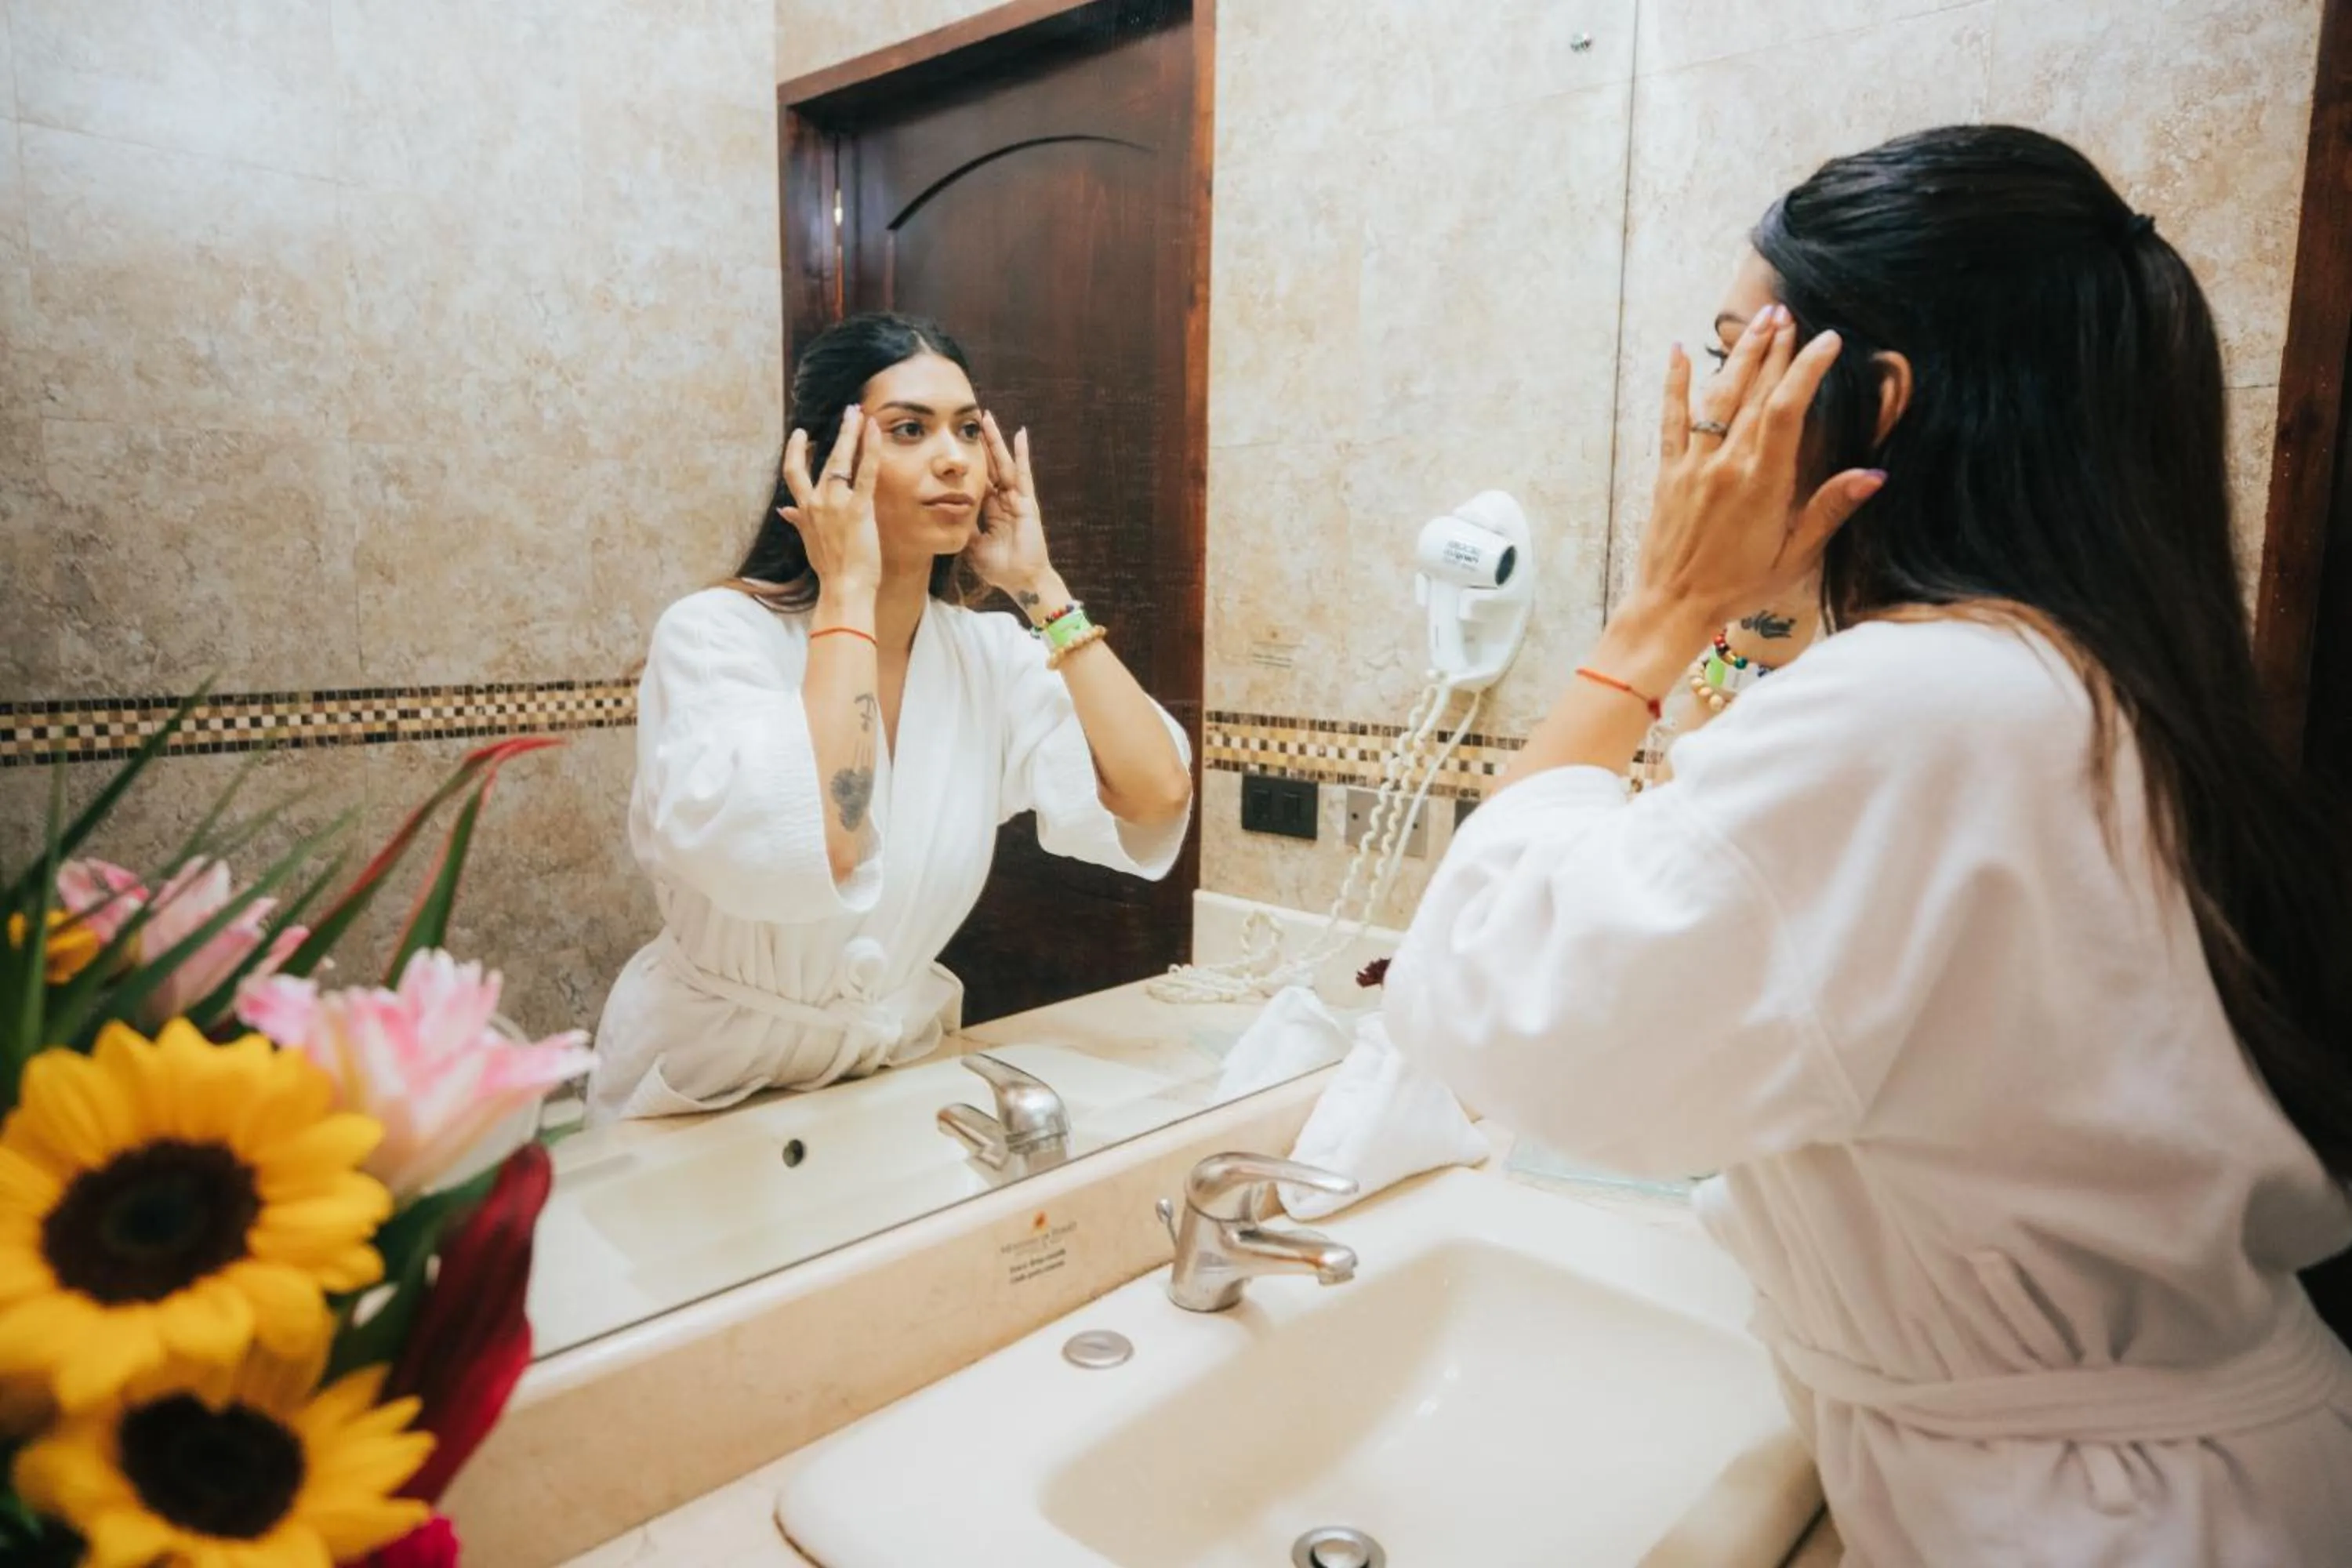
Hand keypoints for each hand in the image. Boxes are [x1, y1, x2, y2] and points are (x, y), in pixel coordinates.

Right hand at [779, 407, 882, 597]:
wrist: (843, 588)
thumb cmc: (830, 569)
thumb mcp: (809, 542)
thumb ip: (798, 521)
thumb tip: (783, 511)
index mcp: (804, 510)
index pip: (793, 473)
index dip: (796, 451)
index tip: (801, 434)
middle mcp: (816, 502)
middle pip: (824, 459)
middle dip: (839, 433)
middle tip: (849, 412)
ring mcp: (835, 503)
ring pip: (842, 459)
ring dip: (852, 434)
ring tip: (861, 414)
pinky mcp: (858, 508)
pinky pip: (865, 472)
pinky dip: (870, 449)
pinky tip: (875, 431)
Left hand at [967, 411, 1055, 605]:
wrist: (1021, 580)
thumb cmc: (1000, 567)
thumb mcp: (973, 545)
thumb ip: (964, 529)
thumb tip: (945, 517)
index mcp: (992, 510)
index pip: (979, 479)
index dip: (969, 462)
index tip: (958, 444)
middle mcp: (1004, 500)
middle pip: (991, 465)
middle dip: (982, 444)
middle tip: (972, 420)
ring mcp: (1017, 499)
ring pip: (1004, 463)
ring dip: (996, 441)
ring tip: (988, 419)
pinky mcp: (1027, 502)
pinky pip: (1023, 473)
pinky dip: (1022, 454)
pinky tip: (1020, 434)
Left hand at [1633, 308, 1883, 634]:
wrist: (1671, 607)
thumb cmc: (1738, 588)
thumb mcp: (1794, 556)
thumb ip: (1829, 510)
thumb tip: (1873, 474)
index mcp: (1762, 483)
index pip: (1788, 410)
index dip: (1807, 370)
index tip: (1828, 341)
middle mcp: (1726, 465)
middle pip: (1754, 393)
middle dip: (1774, 349)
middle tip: (1789, 313)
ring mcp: (1692, 466)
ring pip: (1717, 398)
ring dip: (1739, 356)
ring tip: (1759, 320)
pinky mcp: (1667, 473)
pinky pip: (1671, 420)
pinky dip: (1675, 384)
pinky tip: (1677, 352)